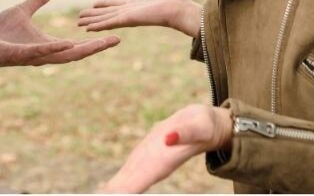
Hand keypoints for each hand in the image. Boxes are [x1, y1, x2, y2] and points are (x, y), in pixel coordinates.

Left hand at [0, 0, 119, 67]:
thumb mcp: (22, 11)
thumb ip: (38, 1)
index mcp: (47, 45)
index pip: (76, 45)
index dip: (94, 41)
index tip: (114, 35)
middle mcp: (44, 54)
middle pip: (76, 53)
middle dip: (96, 47)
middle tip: (116, 39)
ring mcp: (33, 56)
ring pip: (63, 55)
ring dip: (81, 49)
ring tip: (100, 43)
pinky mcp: (20, 55)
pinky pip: (40, 52)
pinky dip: (54, 48)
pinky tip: (68, 43)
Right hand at [77, 0, 200, 37]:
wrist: (183, 10)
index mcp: (139, 4)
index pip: (118, 4)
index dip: (106, 5)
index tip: (95, 4)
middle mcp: (131, 12)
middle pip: (108, 13)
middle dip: (95, 15)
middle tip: (80, 17)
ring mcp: (129, 17)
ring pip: (106, 19)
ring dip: (92, 21)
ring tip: (79, 23)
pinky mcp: (129, 20)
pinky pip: (110, 22)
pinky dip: (98, 25)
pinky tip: (87, 28)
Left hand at [100, 104, 231, 192]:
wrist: (205, 125)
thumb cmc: (205, 126)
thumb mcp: (200, 126)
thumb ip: (186, 133)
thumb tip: (169, 138)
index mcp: (163, 161)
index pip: (138, 180)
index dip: (124, 190)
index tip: (108, 195)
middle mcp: (153, 166)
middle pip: (129, 186)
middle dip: (115, 193)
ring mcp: (147, 162)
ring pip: (126, 181)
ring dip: (113, 191)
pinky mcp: (144, 155)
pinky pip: (128, 172)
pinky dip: (117, 184)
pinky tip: (108, 191)